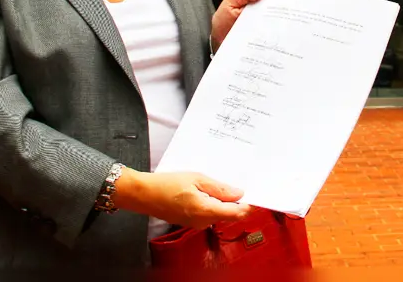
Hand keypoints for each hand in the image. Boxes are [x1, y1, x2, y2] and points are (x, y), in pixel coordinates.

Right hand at [114, 169, 253, 229]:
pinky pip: (209, 213)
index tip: (259, 194)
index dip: (250, 205)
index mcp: (206, 211)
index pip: (237, 213)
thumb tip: (239, 193)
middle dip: (237, 200)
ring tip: (219, 182)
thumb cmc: (166, 184)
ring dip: (223, 200)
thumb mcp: (196, 178)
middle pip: (229, 213)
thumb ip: (219, 188)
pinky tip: (207, 189)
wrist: (144, 194)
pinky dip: (213, 202)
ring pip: (219, 213)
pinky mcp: (191, 221)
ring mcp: (196, 223)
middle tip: (240, 181)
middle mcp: (203, 221)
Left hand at [211, 0, 310, 50]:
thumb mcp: (229, 4)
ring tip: (311, 20)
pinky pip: (283, 42)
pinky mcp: (270, 45)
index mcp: (261, 5)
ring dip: (300, 23)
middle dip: (303, 5)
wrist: (218, 47)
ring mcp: (271, 32)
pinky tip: (299, 39)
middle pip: (289, 9)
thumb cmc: (223, 25)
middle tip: (315, 1)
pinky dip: (291, 40)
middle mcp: (269, 18)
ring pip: (289, 25)